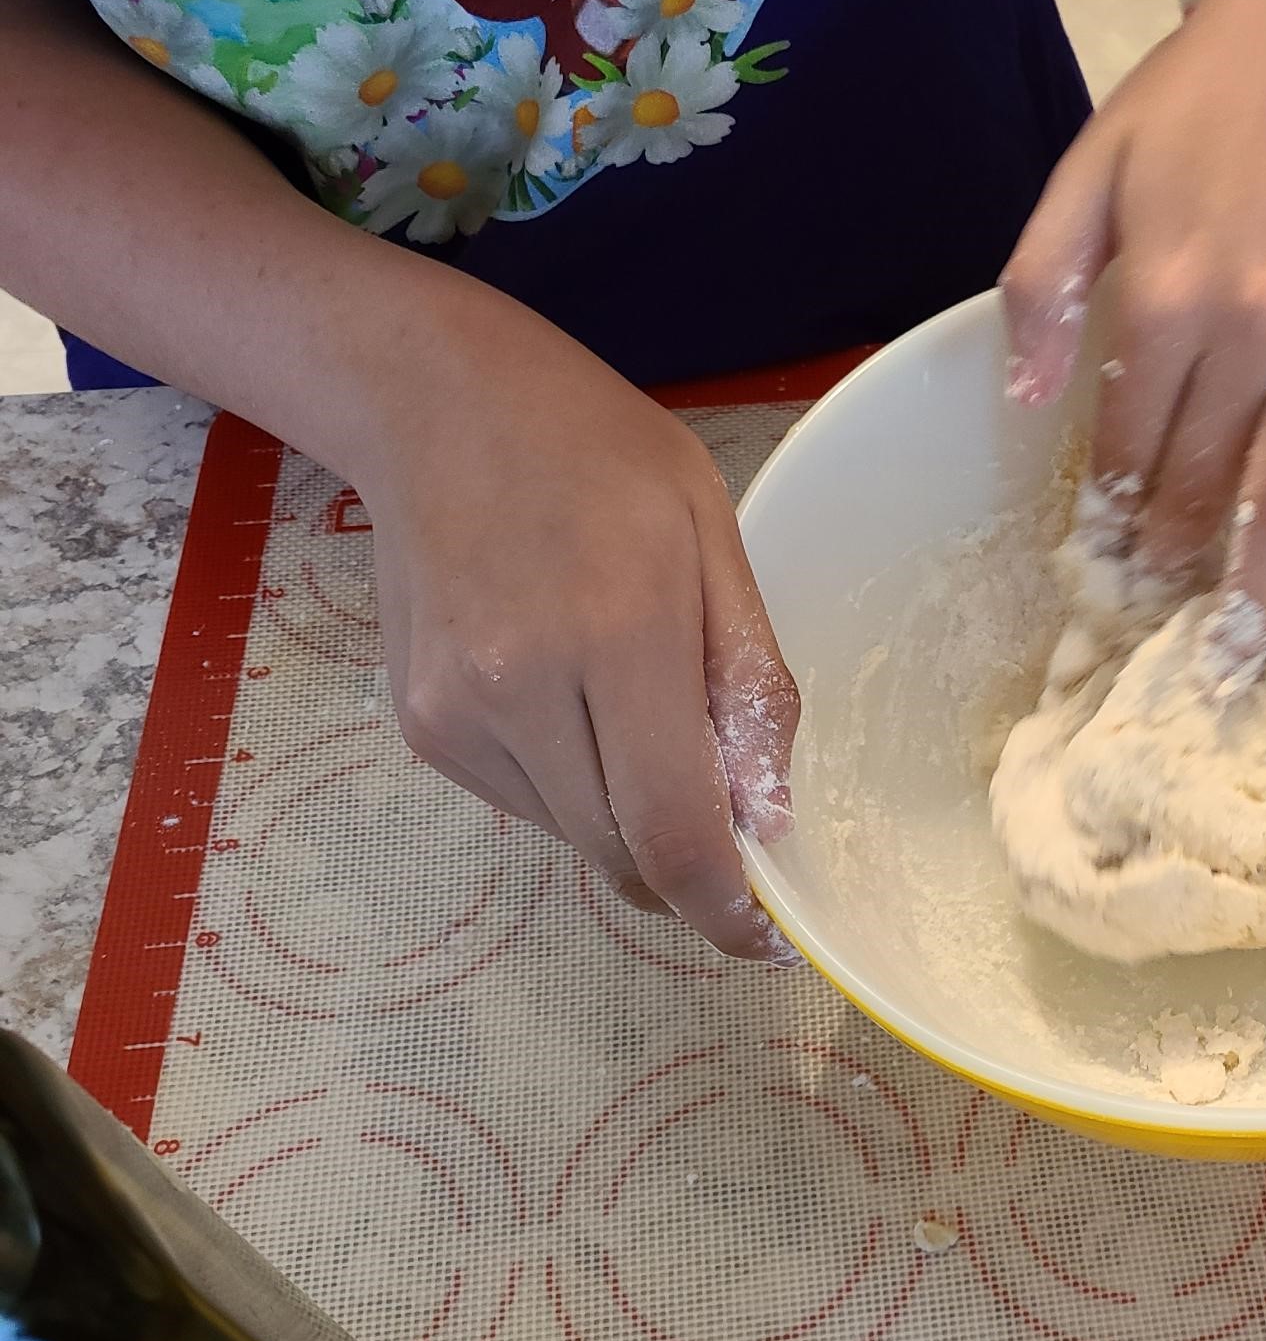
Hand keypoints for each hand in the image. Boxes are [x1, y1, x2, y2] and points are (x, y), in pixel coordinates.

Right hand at [360, 363, 798, 961]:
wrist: (435, 405)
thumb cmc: (600, 458)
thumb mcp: (713, 536)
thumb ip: (750, 681)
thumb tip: (768, 815)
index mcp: (616, 634)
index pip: (672, 829)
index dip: (723, 908)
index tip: (762, 934)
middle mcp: (520, 689)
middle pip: (620, 855)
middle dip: (684, 870)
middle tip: (728, 829)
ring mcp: (456, 714)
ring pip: (573, 839)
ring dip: (628, 824)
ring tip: (638, 719)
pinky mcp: (421, 728)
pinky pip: (524, 805)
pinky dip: (572, 790)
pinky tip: (576, 704)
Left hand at [1001, 0, 1265, 665]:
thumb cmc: (1206, 84)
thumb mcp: (1090, 165)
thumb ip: (1044, 283)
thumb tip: (1024, 397)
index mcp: (1160, 294)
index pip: (1127, 440)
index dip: (1110, 512)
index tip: (1103, 570)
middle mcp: (1247, 328)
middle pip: (1201, 477)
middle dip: (1173, 563)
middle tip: (1160, 637)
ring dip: (1258, 577)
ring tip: (1237, 658)